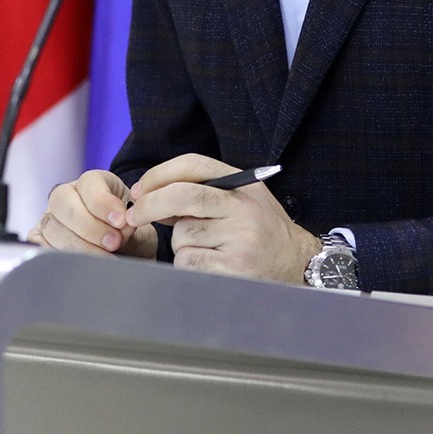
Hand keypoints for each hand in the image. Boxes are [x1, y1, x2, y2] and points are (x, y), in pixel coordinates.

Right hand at [29, 169, 157, 256]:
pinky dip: (60, 257)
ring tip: (104, 258)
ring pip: (53, 227)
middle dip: (90, 225)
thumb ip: (128, 226)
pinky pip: (42, 247)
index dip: (103, 202)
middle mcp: (67, 196)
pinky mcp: (40, 240)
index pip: (89, 183)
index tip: (121, 220)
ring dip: (79, 245)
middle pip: (64, 202)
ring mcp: (51, 217)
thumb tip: (121, 228)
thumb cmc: (130, 236)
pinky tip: (80, 265)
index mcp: (93, 183)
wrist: (127, 256)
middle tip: (113, 242)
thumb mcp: (135, 226)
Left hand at [125, 153, 318, 284]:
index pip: (193, 165)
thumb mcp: (243, 203)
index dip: (159, 174)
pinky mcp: (235, 268)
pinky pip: (189, 262)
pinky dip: (190, 265)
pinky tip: (213, 267)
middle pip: (182, 195)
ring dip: (182, 244)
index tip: (139, 190)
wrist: (300, 267)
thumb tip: (147, 195)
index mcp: (244, 185)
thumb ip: (203, 194)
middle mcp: (244, 208)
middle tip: (132, 218)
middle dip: (148, 206)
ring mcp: (240, 238)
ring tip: (211, 250)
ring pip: (182, 235)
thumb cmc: (263, 234)